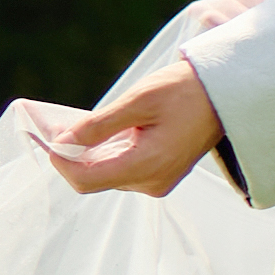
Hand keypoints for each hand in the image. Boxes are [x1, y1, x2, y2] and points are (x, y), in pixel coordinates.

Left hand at [36, 61, 226, 197]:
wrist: (226, 95)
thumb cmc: (184, 92)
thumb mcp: (137, 101)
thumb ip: (98, 125)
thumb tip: (62, 141)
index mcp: (148, 166)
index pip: (86, 180)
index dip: (61, 161)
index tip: (48, 137)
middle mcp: (152, 182)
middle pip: (93, 179)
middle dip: (70, 155)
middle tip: (54, 126)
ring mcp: (157, 181)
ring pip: (105, 174)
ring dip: (86, 153)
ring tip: (72, 125)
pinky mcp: (159, 174)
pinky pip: (121, 168)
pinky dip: (103, 152)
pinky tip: (95, 131)